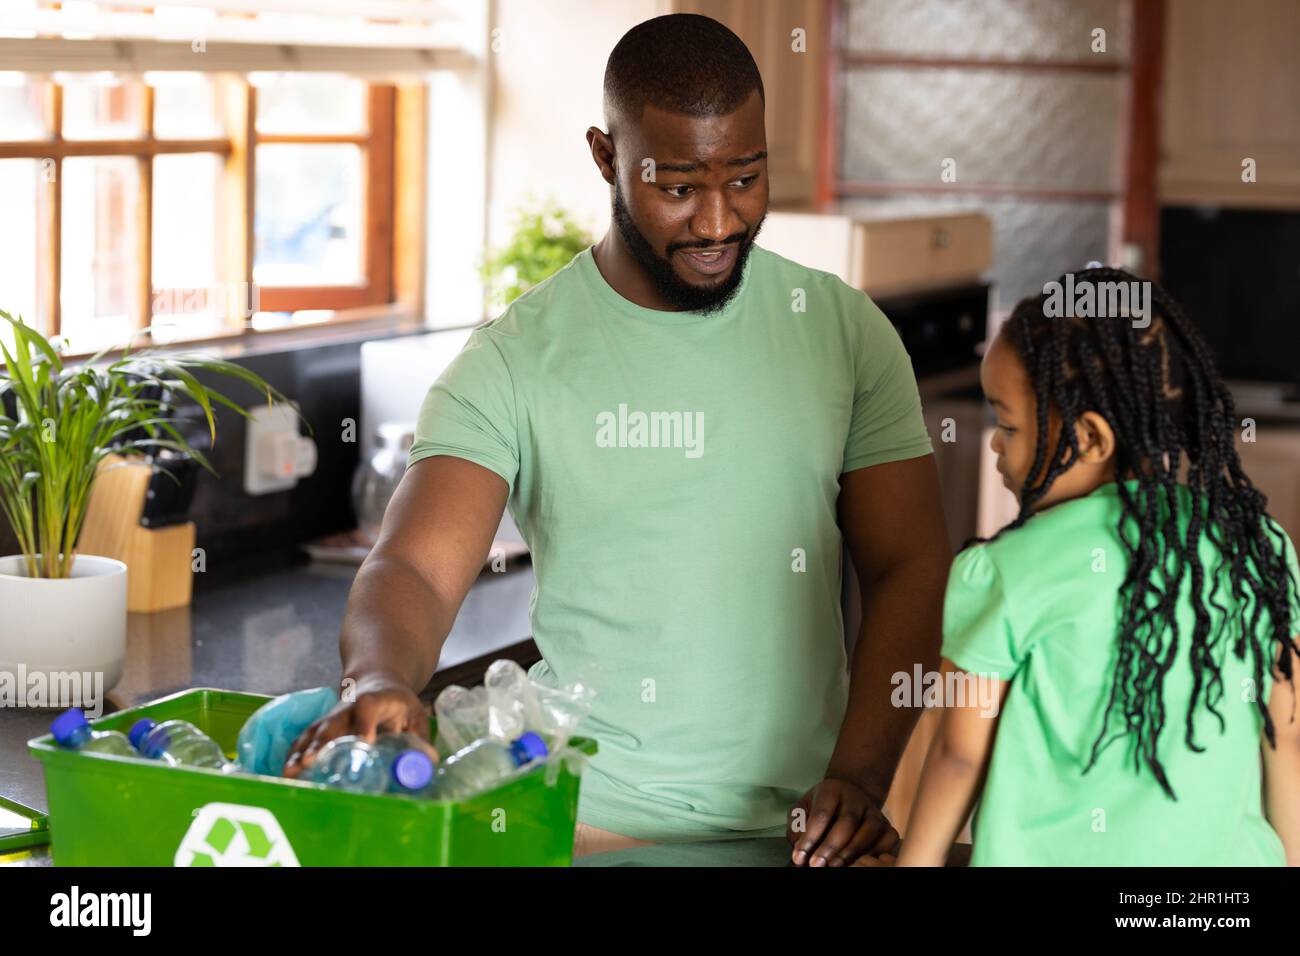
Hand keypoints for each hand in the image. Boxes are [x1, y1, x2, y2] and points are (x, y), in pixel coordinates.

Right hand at [283, 678, 430, 778]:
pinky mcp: (322, 725)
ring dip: (302, 750)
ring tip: (290, 771)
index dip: (364, 724)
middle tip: (311, 762)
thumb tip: (428, 763)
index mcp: (377, 700)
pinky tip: (285, 771)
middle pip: (334, 721)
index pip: (369, 707)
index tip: (363, 743)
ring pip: (315, 730)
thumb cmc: (399, 703)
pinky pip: (305, 738)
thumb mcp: (416, 714)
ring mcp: (333, 715)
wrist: (377, 680)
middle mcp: (350, 706)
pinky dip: (294, 753)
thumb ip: (420, 737)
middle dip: (322, 742)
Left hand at [787, 777, 898, 866]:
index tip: (800, 856)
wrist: (849, 794)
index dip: (810, 837)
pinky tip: (862, 862)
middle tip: (817, 865)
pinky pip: (888, 838)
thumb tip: (800, 851)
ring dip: (852, 852)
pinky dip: (878, 852)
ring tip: (835, 866)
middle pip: (847, 822)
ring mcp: (873, 810)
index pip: (821, 814)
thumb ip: (798, 828)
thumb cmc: (821, 806)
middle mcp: (855, 798)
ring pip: (870, 830)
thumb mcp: (803, 809)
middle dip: (831, 847)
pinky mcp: (886, 824)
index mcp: (831, 790)